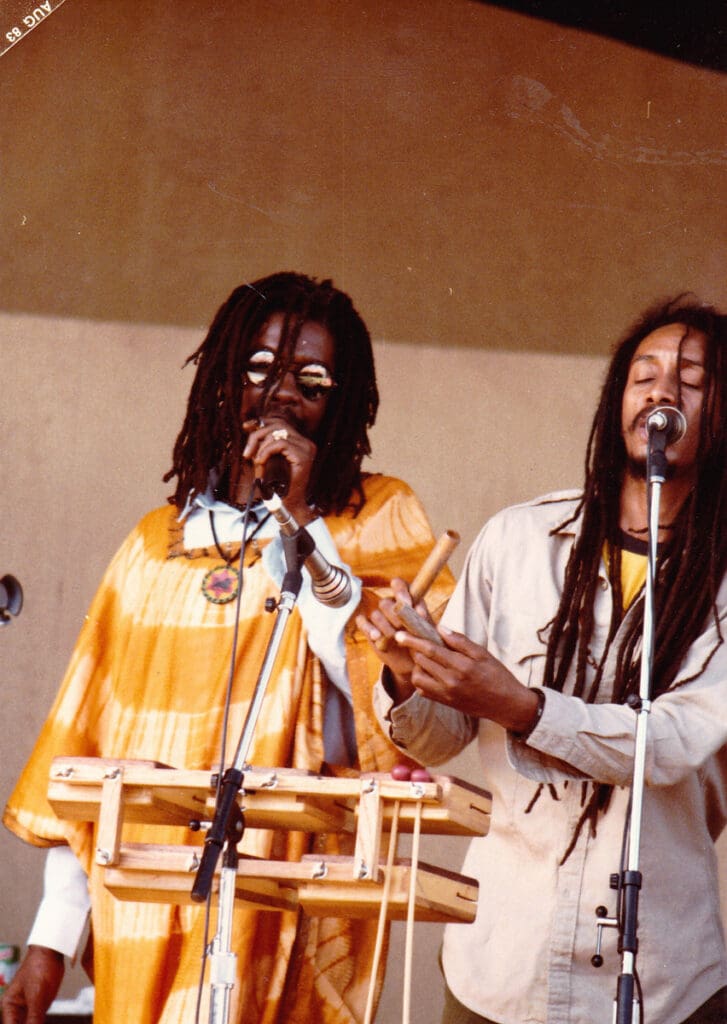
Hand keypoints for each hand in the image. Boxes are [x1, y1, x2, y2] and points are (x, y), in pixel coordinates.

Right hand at [2, 946, 63, 1023]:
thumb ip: (34, 1018)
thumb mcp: (37, 995)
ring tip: (41, 1022)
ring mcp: (28, 1008)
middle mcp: (16, 1009)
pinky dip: (40, 1023)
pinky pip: (39, 1021)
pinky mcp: (39, 1006)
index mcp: (9, 1006)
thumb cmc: (40, 967)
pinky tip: (46, 1023)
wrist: (52, 951)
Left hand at [243, 416, 317, 521]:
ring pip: (277, 433)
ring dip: (261, 447)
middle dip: (257, 435)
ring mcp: (306, 448)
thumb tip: (249, 426)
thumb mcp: (267, 460)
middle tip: (247, 453)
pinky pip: (280, 444)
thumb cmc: (277, 486)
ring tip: (256, 462)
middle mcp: (306, 443)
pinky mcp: (303, 456)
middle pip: (277, 424)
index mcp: (300, 442)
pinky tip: (261, 462)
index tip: (245, 426)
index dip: (261, 422)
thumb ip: (262, 444)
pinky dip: (266, 452)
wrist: (288, 506)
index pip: (279, 422)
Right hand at [356, 578, 435, 700]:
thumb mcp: (427, 629)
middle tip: (401, 625)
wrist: (412, 661)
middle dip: (393, 614)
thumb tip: (419, 612)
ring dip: (385, 626)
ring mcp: (379, 616)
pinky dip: (369, 629)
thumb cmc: (422, 640)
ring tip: (393, 637)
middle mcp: (391, 605)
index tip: (407, 603)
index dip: (400, 591)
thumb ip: (423, 619)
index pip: (399, 585)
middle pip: (385, 602)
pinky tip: (377, 637)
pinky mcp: (369, 628)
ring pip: (376, 614)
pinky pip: (362, 622)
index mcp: (406, 599)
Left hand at [393, 625, 540, 733]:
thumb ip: (460, 641)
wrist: (506, 705)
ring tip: (425, 658)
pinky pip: (423, 690)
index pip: (431, 649)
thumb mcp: (483, 654)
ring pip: (418, 677)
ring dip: (417, 665)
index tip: (400, 634)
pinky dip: (421, 679)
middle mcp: (451, 681)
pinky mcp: (445, 702)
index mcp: (461, 666)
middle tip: (414, 640)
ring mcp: (446, 694)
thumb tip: (440, 628)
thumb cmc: (497, 676)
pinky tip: (430, 671)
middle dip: (414, 649)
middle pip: (421, 661)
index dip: (413, 640)